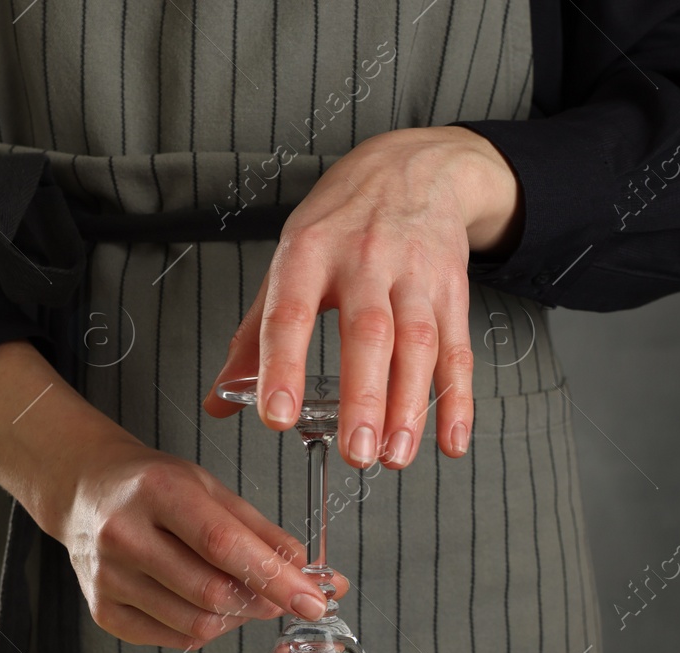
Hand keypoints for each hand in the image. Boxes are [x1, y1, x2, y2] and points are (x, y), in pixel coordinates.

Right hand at [56, 436, 351, 648]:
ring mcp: (109, 578)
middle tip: (281, 597)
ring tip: (240, 595)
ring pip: (195, 625)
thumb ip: (260, 531)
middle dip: (261, 603)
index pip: (223, 545)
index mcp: (158, 491)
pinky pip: (172, 638)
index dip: (274, 578)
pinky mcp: (103, 611)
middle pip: (211, 593)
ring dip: (235, 618)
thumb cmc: (151, 485)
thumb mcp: (209, 487)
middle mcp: (125, 535)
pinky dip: (202, 628)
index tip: (312, 600)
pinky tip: (204, 604)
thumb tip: (307, 570)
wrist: (85, 491)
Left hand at [203, 126, 521, 469]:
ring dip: (410, 408)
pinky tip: (450, 442)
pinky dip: (458, 402)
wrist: (415, 167)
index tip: (278, 416)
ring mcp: (415, 274)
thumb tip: (220, 401)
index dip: (283, 366)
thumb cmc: (342, 221)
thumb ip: (254, 337)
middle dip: (363, 398)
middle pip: (368, 333)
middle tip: (355, 454)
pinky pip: (458, 352)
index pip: (291, 313)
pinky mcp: (453, 290)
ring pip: (419, 344)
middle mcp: (365, 260)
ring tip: (394, 457)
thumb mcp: (289, 261)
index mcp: (310, 252)